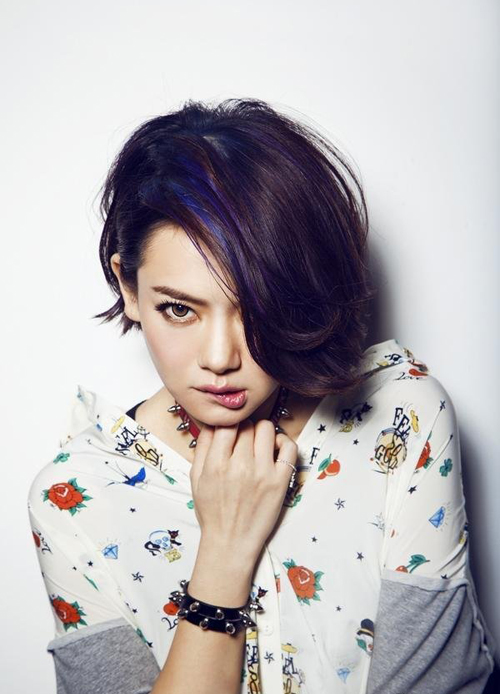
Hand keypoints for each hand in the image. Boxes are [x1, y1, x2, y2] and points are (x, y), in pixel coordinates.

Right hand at [189, 418, 297, 559]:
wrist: (230, 542)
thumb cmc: (212, 511)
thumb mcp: (196, 478)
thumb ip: (202, 448)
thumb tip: (211, 422)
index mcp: (216, 463)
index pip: (227, 424)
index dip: (228, 423)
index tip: (230, 430)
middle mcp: (239, 465)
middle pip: (246, 425)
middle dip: (243, 428)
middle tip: (243, 441)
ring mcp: (262, 472)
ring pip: (266, 429)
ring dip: (261, 432)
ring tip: (258, 444)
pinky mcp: (280, 481)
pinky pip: (289, 447)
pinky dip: (283, 442)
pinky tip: (275, 449)